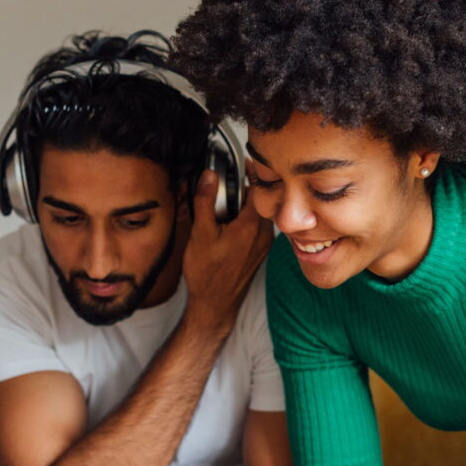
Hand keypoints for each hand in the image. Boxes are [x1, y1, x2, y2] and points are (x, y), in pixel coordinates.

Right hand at [183, 169, 272, 328]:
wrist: (215, 304)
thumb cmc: (207, 274)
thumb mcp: (201, 233)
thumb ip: (206, 201)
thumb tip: (209, 176)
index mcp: (252, 227)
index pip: (260, 189)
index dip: (253, 172)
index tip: (244, 161)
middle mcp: (264, 235)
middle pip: (260, 200)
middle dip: (245, 188)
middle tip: (227, 183)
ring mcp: (264, 244)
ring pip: (259, 214)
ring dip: (244, 205)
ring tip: (225, 205)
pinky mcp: (260, 252)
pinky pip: (257, 227)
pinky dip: (245, 219)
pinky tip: (228, 224)